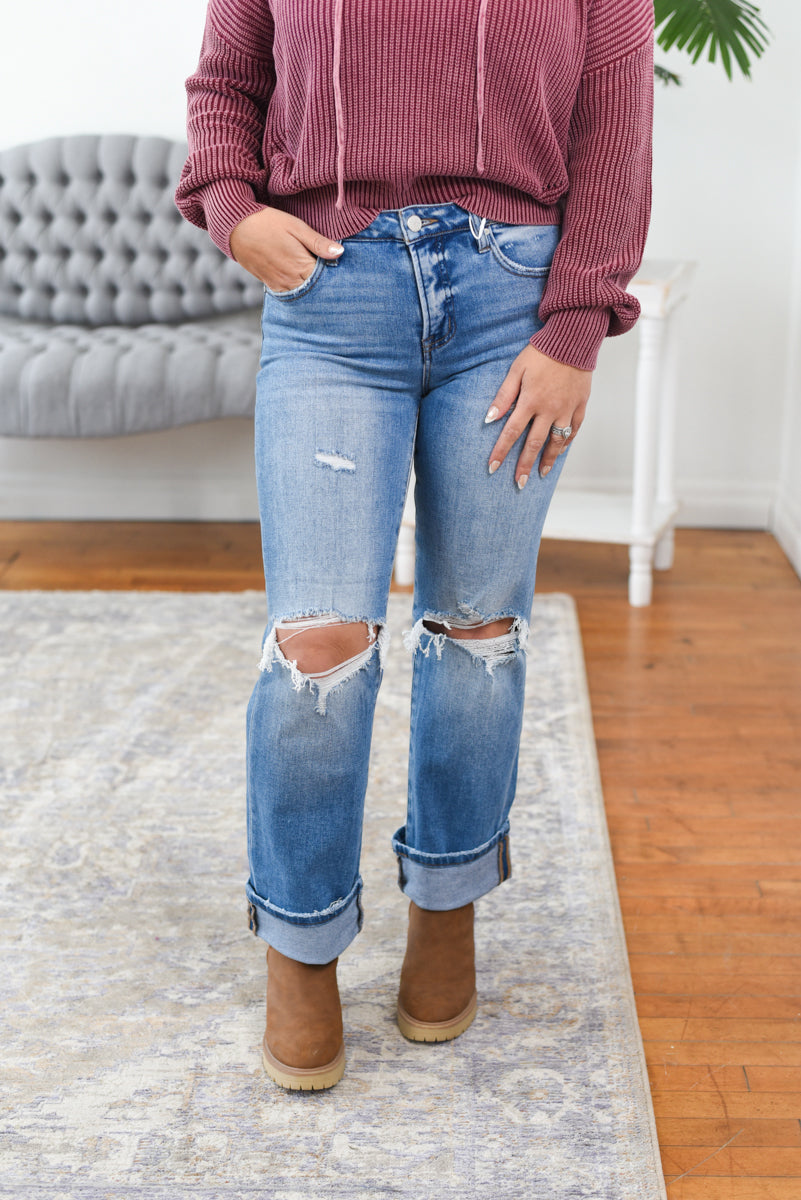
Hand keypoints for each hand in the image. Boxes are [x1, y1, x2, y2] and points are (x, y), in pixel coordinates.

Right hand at [229, 207, 343, 290]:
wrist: (235, 227)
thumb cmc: (268, 222)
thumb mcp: (296, 227)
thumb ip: (318, 242)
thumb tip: (340, 253)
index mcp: (301, 265)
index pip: (326, 279)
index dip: (335, 277)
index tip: (343, 274)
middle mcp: (291, 279)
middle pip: (315, 290)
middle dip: (325, 286)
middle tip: (337, 282)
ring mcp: (279, 284)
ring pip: (302, 294)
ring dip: (312, 290)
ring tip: (321, 284)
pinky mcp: (270, 284)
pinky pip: (289, 294)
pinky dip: (298, 291)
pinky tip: (303, 284)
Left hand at [484, 344, 591, 487]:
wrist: (573, 338)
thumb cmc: (541, 352)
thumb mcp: (516, 370)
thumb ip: (503, 395)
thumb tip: (489, 418)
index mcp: (531, 401)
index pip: (512, 433)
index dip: (501, 452)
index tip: (492, 468)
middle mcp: (550, 410)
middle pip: (534, 444)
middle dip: (524, 465)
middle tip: (519, 483)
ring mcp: (567, 409)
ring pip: (557, 442)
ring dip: (548, 460)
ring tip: (540, 473)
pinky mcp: (581, 405)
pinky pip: (574, 430)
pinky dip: (567, 442)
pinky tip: (560, 451)